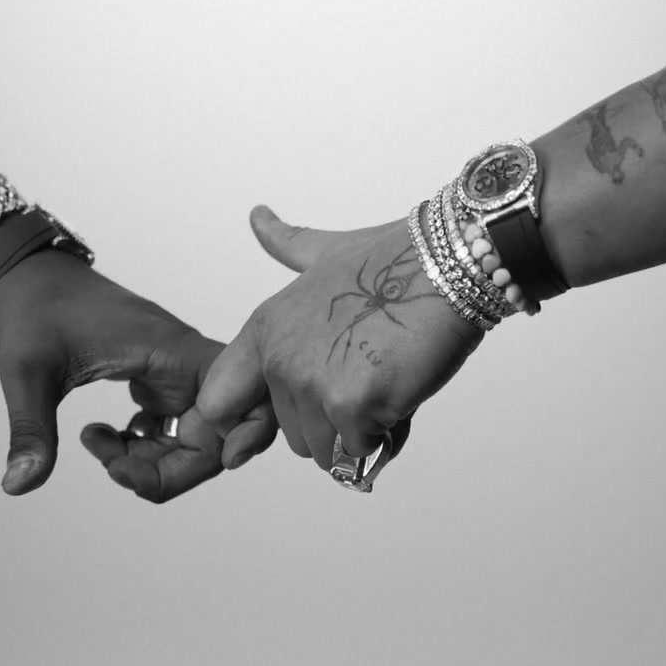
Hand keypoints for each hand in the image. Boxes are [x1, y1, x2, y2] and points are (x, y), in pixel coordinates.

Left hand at [0, 249, 276, 499]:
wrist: (22, 275)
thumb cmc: (33, 307)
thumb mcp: (27, 372)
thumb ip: (32, 431)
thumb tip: (18, 485)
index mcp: (173, 351)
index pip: (243, 398)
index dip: (244, 438)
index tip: (201, 461)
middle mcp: (183, 363)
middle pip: (216, 437)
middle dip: (172, 470)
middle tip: (114, 469)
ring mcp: (171, 373)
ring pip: (192, 439)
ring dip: (154, 462)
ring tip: (100, 448)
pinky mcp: (154, 381)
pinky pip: (170, 429)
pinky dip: (144, 448)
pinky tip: (106, 438)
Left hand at [196, 206, 483, 474]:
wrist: (447, 266)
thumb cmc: (395, 260)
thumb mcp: (326, 252)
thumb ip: (286, 244)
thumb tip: (257, 216)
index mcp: (266, 329)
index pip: (218, 402)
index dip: (243, 424)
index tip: (278, 421)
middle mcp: (280, 360)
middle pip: (291, 434)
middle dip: (328, 421)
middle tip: (363, 376)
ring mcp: (313, 385)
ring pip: (325, 449)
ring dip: (357, 429)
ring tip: (382, 380)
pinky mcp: (351, 405)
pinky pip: (361, 449)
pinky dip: (385, 431)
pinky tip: (400, 388)